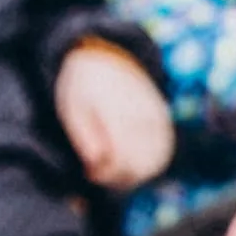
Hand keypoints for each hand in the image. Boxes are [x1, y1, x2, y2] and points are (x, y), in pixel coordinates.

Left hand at [57, 44, 173, 191]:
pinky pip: (162, 154)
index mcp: (119, 112)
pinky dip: (146, 165)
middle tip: (97, 173)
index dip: (104, 174)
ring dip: (133, 174)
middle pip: (139, 166)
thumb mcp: (72, 107)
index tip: (89, 172)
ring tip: (111, 168)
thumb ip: (83, 135)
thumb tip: (95, 161)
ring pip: (154, 164)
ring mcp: (158, 121)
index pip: (120, 159)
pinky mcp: (164, 124)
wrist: (107, 57)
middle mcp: (144, 117)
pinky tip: (127, 162)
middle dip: (117, 178)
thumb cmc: (83, 86)